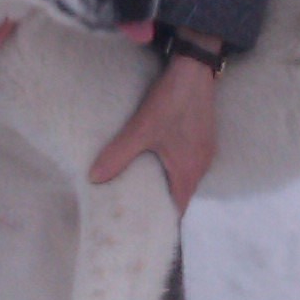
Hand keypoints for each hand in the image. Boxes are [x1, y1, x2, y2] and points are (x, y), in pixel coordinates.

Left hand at [90, 49, 219, 213]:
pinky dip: (173, 167)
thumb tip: (94, 179)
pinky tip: (156, 160)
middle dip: (161, 204)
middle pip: (181, 195)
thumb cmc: (171, 101)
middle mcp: (202, 165)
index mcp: (189, 171)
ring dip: (167, 184)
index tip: (144, 230)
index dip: (162, 221)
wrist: (195, 69)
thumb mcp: (141, 129)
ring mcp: (205, 150)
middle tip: (137, 212)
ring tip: (143, 189)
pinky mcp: (203, 136)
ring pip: (185, 177)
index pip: (178, 210)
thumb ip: (118, 155)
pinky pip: (188, 162)